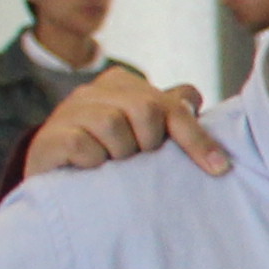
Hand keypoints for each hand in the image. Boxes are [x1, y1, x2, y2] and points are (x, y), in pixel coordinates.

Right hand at [20, 67, 227, 179]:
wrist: (51, 184)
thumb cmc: (105, 158)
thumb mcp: (141, 137)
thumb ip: (168, 117)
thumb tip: (193, 97)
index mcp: (123, 85)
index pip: (173, 102)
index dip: (197, 137)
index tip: (219, 168)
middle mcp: (94, 91)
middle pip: (146, 109)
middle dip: (151, 143)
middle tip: (139, 159)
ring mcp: (69, 111)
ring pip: (114, 125)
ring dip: (120, 155)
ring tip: (111, 165)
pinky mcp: (50, 136)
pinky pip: (85, 145)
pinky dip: (94, 162)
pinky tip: (90, 169)